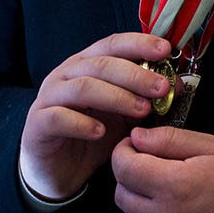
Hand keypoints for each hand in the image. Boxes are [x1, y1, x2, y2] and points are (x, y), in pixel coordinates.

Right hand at [19, 32, 175, 201]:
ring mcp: (49, 97)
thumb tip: (175, 84)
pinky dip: (81, 123)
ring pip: (82, 87)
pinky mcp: (38, 123)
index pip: (112, 44)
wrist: (57, 169)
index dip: (138, 43)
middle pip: (101, 64)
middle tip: (161, 88)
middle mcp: (66, 75)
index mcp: (87, 65)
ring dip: (116, 96)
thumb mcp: (124, 116)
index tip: (165, 50)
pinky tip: (100, 132)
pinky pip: (58, 118)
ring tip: (141, 110)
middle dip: (135, 74)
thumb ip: (145, 98)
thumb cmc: (92, 134)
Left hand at [111, 124, 213, 212]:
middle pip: (122, 194)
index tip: (133, 150)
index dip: (123, 153)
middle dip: (131, 179)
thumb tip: (135, 138)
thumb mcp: (209, 147)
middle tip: (152, 173)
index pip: (122, 166)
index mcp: (173, 185)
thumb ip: (168, 139)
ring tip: (163, 200)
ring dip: (138, 208)